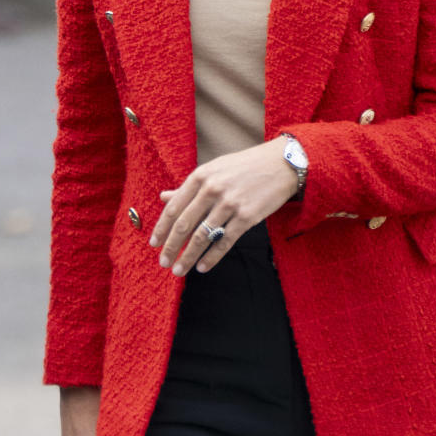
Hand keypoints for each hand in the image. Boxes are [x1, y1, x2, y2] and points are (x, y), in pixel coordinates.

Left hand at [150, 136, 298, 276]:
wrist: (281, 164)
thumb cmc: (245, 166)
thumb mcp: (214, 169)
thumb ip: (189, 186)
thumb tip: (163, 197)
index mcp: (200, 176)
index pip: (174, 207)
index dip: (162, 228)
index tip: (154, 243)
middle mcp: (212, 190)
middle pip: (184, 225)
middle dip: (171, 247)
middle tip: (163, 263)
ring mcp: (230, 204)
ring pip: (202, 237)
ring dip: (188, 257)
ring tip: (179, 270)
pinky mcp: (247, 217)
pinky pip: (224, 242)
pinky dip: (212, 257)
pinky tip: (202, 267)